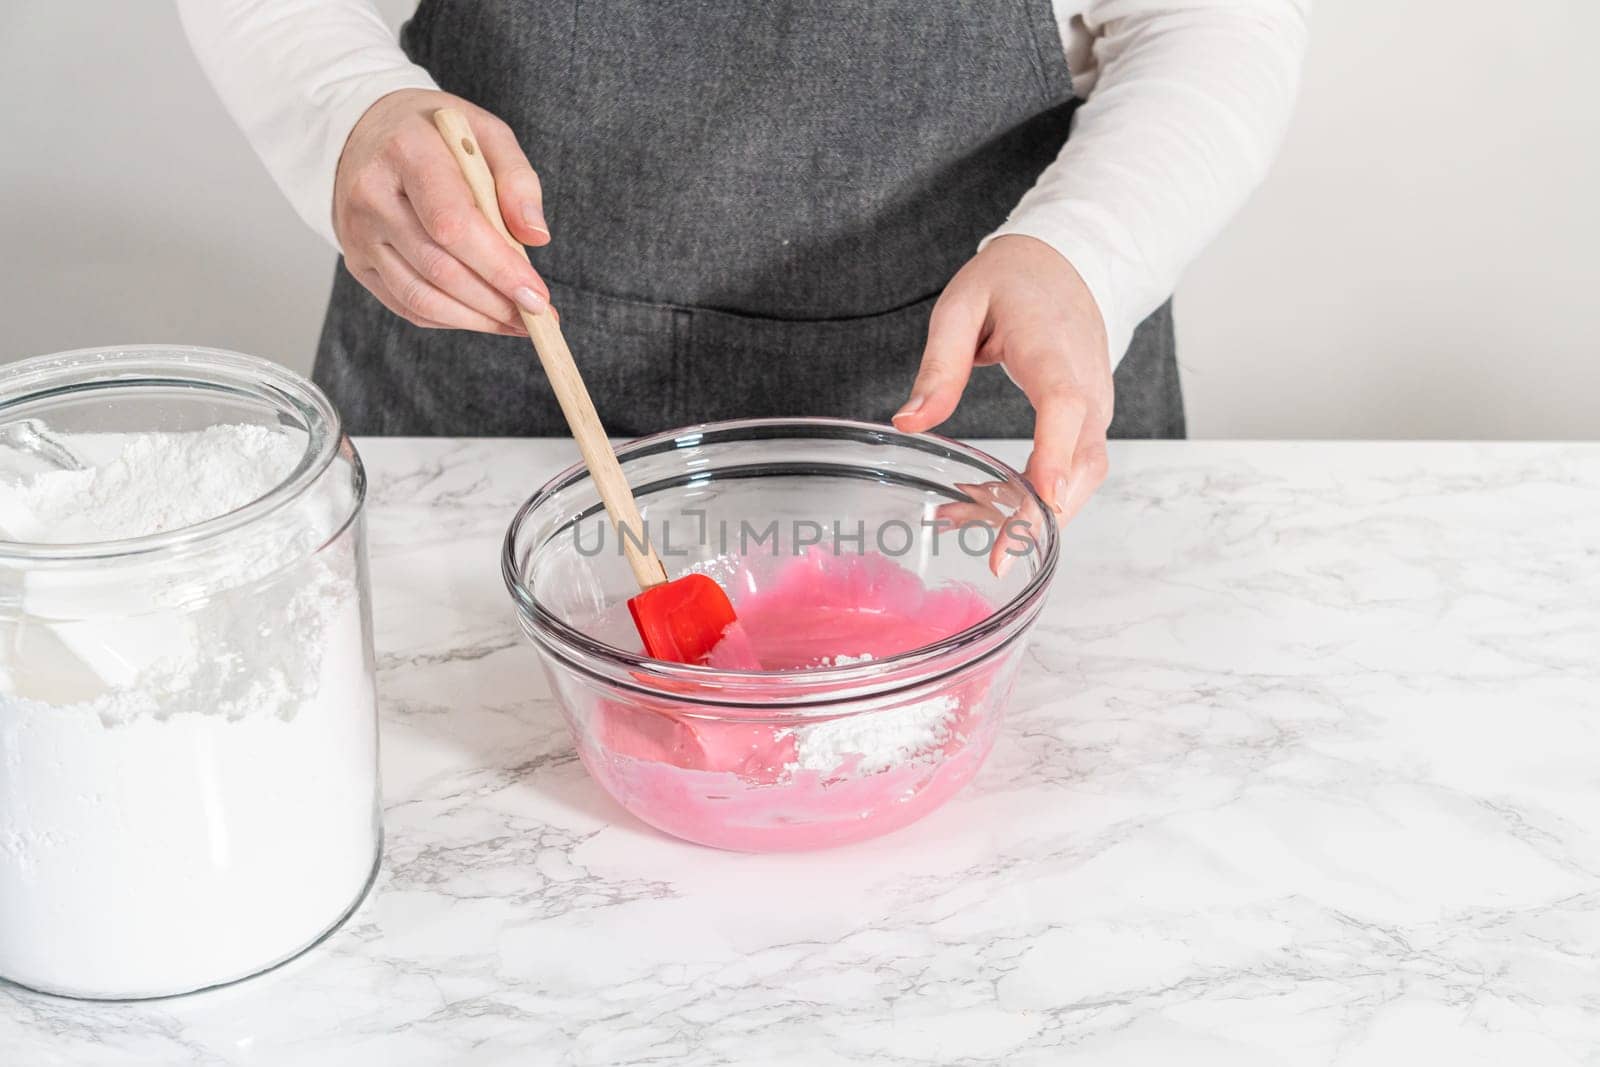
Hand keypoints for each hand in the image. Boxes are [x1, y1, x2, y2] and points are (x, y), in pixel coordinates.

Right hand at [333, 88, 551, 335]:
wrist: (366, 131)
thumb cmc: (437, 134)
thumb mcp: (486, 133)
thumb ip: (517, 179)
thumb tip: (536, 237)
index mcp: (407, 152)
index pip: (453, 224)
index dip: (498, 267)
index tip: (537, 295)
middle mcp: (372, 195)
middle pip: (439, 268)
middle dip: (495, 301)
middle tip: (537, 315)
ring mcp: (358, 232)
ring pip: (420, 297)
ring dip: (476, 319)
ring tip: (516, 322)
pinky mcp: (357, 260)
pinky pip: (406, 304)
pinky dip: (451, 318)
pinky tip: (483, 316)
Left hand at [893, 234, 1113, 523]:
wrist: (1068, 262)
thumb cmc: (1013, 281)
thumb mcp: (961, 306)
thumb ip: (939, 365)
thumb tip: (909, 422)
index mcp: (1054, 352)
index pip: (1065, 407)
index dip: (1057, 454)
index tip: (1043, 498)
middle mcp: (1088, 386)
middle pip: (1084, 461)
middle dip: (1046, 514)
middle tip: (999, 557)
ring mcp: (1095, 406)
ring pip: (1081, 475)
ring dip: (1033, 510)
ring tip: (965, 523)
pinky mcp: (1089, 420)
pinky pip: (1071, 467)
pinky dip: (1032, 493)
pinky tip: (980, 504)